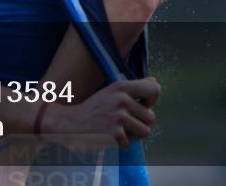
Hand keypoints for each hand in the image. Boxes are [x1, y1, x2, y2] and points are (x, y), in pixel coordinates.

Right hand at [42, 77, 159, 149]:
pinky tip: (108, 136)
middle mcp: (122, 99)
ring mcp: (119, 117)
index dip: (152, 101)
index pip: (154, 90)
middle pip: (151, 117)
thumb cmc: (94, 108)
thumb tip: (154, 82)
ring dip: (133, 135)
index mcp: (122, 86)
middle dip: (140, 123)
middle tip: (124, 122)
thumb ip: (133, 87)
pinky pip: (130, 143)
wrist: (70, 123)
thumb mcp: (112, 91)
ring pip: (145, 132)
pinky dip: (120, 143)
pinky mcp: (115, 133)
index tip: (143, 105)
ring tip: (118, 129)